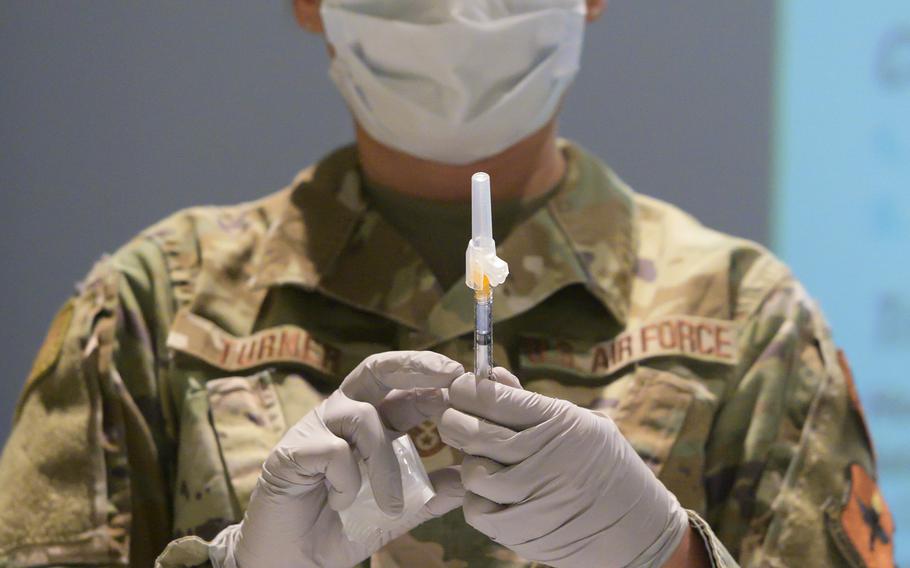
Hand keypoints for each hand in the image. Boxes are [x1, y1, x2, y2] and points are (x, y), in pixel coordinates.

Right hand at [230, 351, 466, 567]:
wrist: (292, 561)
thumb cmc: (342, 528)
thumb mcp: (397, 511)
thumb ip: (430, 495)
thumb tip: (470, 479)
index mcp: (370, 423)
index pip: (403, 387)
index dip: (433, 379)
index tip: (465, 382)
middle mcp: (342, 416)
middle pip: (377, 370)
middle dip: (416, 365)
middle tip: (450, 375)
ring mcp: (316, 429)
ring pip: (363, 418)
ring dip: (385, 463)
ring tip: (391, 504)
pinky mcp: (292, 451)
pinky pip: (334, 451)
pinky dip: (348, 480)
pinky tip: (342, 502)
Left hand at [437, 367, 689, 567]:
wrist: (638, 531)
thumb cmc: (607, 468)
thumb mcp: (581, 423)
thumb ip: (529, 402)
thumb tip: (490, 375)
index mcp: (560, 422)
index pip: (494, 398)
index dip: (467, 389)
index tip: (461, 388)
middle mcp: (544, 457)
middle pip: (473, 432)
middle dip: (453, 419)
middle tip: (453, 417)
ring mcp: (532, 497)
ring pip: (472, 471)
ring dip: (469, 462)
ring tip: (483, 458)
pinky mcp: (521, 530)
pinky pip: (476, 509)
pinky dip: (477, 498)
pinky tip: (493, 492)